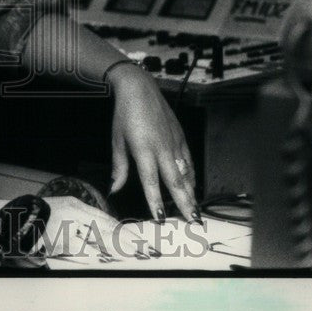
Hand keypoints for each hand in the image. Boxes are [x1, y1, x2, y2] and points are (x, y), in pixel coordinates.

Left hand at [108, 64, 198, 222]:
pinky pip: (189, 160)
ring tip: (196, 211)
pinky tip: (193, 186)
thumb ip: (119, 167)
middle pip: (176, 181)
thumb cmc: (125, 114)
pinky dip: (191, 175)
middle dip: (185, 203)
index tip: (161, 218)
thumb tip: (114, 189)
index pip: (151, 181)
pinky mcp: (180, 136)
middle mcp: (162, 148)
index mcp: (144, 150)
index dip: (156, 201)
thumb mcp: (117, 140)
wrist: (139, 88)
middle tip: (194, 222)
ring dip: (191, 193)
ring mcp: (174, 142)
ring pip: (186, 172)